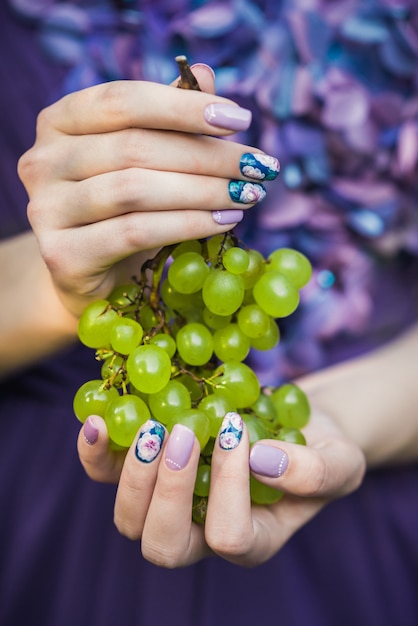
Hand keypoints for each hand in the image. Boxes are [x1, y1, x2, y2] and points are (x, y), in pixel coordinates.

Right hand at [18, 66, 273, 316]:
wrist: (87, 274)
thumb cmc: (120, 210)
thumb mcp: (143, 162)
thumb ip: (167, 120)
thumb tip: (205, 76)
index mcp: (60, 122)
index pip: (123, 101)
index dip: (185, 107)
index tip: (241, 119)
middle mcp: (43, 160)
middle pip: (135, 147)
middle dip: (208, 156)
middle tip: (258, 167)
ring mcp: (46, 209)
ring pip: (136, 189)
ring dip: (204, 191)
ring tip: (248, 195)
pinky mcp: (62, 254)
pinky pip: (135, 232)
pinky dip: (188, 224)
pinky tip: (224, 222)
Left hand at [77, 406, 364, 567]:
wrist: (291, 425)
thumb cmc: (320, 450)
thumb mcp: (339, 461)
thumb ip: (314, 473)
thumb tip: (259, 460)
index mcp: (251, 540)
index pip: (230, 537)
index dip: (229, 487)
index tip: (235, 430)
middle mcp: (203, 533)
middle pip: (163, 543)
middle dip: (168, 490)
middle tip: (183, 434)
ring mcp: (169, 503)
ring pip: (129, 519)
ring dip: (134, 474)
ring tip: (155, 426)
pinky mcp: (148, 469)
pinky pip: (107, 476)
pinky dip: (97, 454)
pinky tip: (99, 422)